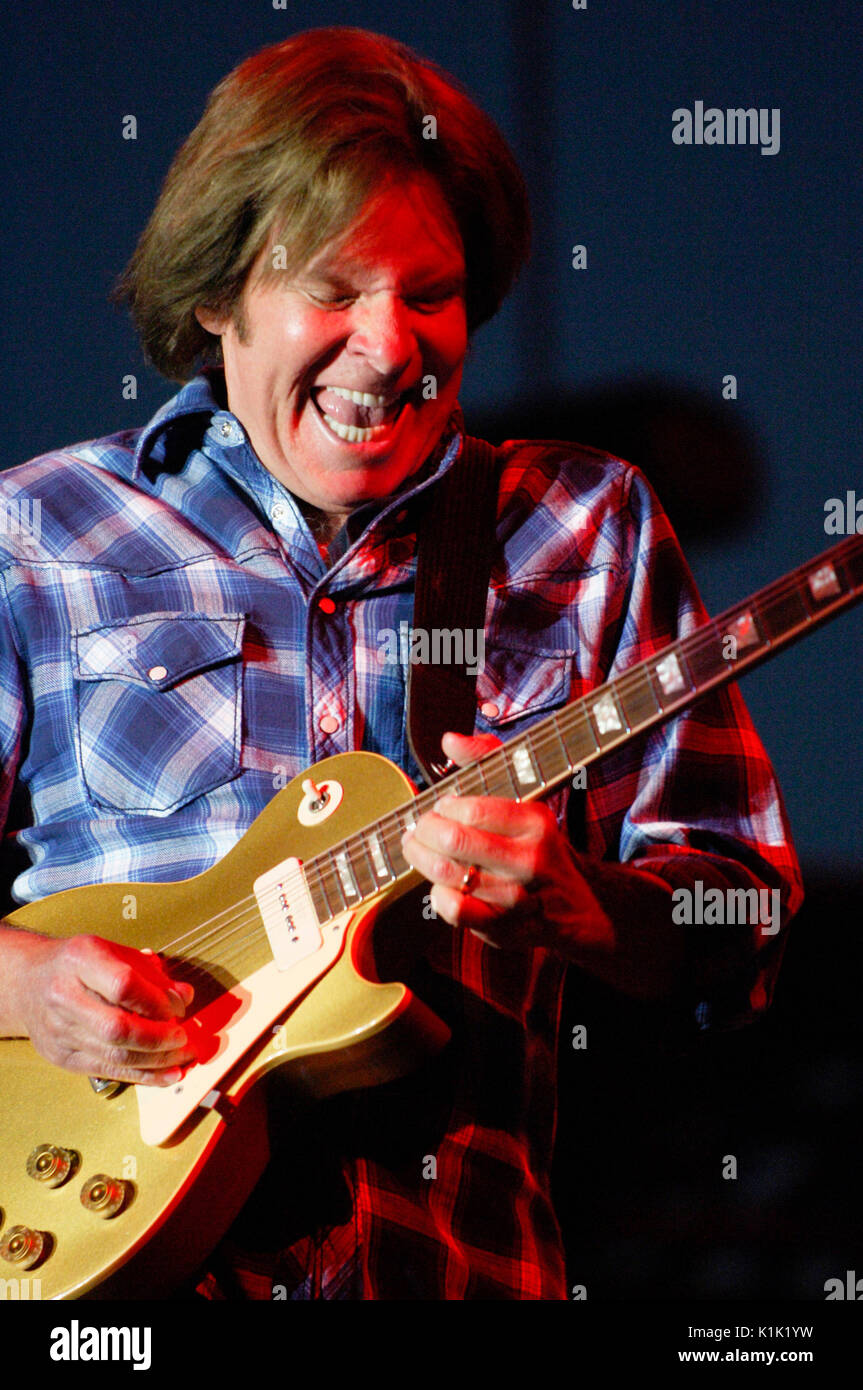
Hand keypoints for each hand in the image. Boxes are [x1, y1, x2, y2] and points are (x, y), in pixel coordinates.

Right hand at [9, 931, 195, 1085]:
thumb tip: (184, 997)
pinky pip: (108, 1071)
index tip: (178, 1007)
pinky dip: (144, 1075)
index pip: (124, 985)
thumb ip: (151, 973)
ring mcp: (60, 1030)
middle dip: (160, 1038)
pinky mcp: (62, 1057)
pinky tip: (167, 1074)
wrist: (28, 982)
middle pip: (118, 1028)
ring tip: (183, 1056)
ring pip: (115, 1055)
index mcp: (80, 960)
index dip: (157, 1002)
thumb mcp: (114, 952)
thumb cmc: (77, 965)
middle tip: (183, 1036)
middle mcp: (65, 996)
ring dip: (158, 1060)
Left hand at [401, 731, 612, 951]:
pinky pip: (454, 910)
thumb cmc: (538, 844)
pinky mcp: (503, 928)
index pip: (472, 808)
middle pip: (454, 841)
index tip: (439, 808)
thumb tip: (449, 740)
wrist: (575, 906)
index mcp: (536, 822)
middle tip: (417, 829)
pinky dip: (437, 896)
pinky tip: (439, 885)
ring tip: (416, 850)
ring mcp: (517, 898)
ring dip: (422, 860)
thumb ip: (487, 759)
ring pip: (448, 876)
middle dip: (423, 832)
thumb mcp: (525, 796)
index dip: (443, 807)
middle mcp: (530, 860)